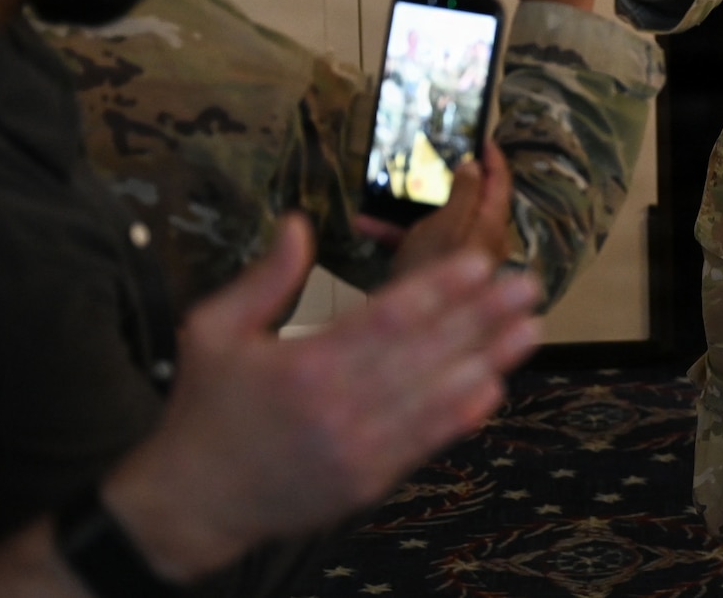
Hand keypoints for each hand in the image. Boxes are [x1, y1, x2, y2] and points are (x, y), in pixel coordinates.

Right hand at [100, 216, 539, 580]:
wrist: (192, 502)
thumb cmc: (205, 407)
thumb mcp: (213, 331)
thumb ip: (264, 278)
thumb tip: (297, 221)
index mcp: (304, 366)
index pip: (386, 319)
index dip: (438, 289)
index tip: (479, 263)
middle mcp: (338, 408)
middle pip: (425, 353)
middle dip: (482, 316)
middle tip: (526, 285)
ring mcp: (358, 449)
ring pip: (436, 397)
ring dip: (488, 361)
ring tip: (530, 329)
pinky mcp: (368, 480)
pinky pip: (425, 443)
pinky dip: (462, 416)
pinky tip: (493, 387)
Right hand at [357, 142, 515, 278]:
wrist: (406, 336)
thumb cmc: (430, 274)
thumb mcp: (444, 227)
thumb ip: (463, 196)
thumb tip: (477, 167)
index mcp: (490, 228)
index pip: (500, 184)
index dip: (493, 158)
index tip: (482, 135)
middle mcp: (482, 244)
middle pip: (472, 202)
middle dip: (451, 180)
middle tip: (435, 156)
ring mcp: (460, 261)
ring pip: (441, 223)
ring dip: (414, 209)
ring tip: (387, 189)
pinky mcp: (439, 276)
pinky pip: (422, 246)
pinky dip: (399, 236)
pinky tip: (364, 227)